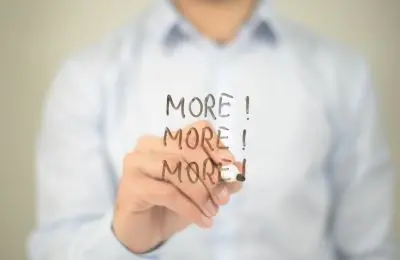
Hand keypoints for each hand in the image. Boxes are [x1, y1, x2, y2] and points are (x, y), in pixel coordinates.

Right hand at [112, 120, 243, 252]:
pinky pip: (167, 192)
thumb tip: (239, 169)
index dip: (216, 146)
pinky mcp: (132, 185)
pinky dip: (190, 207)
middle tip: (223, 198)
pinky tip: (202, 220)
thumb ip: (221, 179)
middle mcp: (149, 145)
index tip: (229, 168)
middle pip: (187, 148)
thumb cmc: (172, 206)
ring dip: (200, 192)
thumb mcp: (203, 191)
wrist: (145, 232)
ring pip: (176, 167)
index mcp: (167, 139)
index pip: (197, 130)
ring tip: (212, 211)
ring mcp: (136, 163)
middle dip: (210, 174)